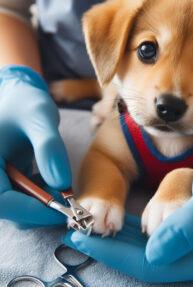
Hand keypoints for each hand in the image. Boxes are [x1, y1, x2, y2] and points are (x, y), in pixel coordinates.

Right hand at [0, 65, 70, 225]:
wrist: (19, 96)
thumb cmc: (25, 101)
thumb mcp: (40, 117)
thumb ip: (49, 148)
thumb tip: (61, 184)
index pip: (1, 201)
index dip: (31, 211)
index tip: (62, 211)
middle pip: (8, 207)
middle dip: (39, 208)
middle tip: (68, 198)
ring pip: (16, 204)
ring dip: (42, 201)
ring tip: (61, 184)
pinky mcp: (5, 177)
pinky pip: (21, 195)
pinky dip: (40, 193)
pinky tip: (51, 178)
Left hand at [63, 126, 192, 282]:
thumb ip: (189, 227)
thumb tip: (154, 255)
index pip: (155, 265)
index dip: (117, 254)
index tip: (83, 237)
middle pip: (148, 260)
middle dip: (113, 247)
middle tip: (79, 231)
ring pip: (148, 249)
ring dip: (122, 239)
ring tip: (93, 227)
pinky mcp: (187, 231)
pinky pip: (154, 235)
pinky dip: (134, 230)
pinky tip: (119, 223)